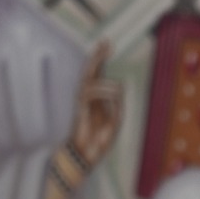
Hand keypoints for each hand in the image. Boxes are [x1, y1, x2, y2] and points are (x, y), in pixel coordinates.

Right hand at [69, 42, 122, 171]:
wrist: (87, 156)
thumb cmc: (99, 141)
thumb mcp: (115, 120)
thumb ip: (118, 104)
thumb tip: (119, 86)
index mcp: (98, 98)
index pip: (98, 74)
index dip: (101, 58)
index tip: (106, 44)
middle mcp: (89, 97)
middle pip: (90, 71)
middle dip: (97, 56)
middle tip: (106, 42)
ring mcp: (83, 103)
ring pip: (88, 80)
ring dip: (102, 76)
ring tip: (116, 80)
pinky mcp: (80, 110)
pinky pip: (88, 94)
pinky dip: (102, 91)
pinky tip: (114, 93)